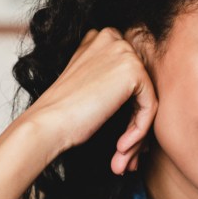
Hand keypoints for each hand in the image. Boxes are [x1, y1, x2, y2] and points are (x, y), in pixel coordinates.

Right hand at [18, 27, 156, 173]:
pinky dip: (139, 131)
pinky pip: (150, 107)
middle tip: (124, 154)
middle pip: (140, 89)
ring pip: (147, 100)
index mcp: (100, 39)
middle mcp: (113, 39)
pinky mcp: (133, 70)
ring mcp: (124, 52)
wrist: (47, 123)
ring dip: (137, 134)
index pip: (131, 76)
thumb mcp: (88, 84)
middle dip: (135, 125)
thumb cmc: (62, 112)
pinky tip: (120, 149)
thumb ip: (112, 80)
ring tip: (122, 159)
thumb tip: (142, 104)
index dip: (129, 110)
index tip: (120, 140)